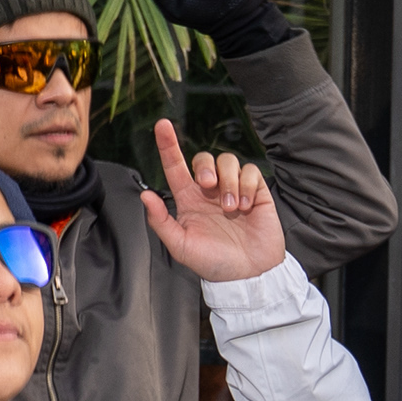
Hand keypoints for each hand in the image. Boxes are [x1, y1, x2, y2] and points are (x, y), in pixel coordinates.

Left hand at [135, 121, 283, 281]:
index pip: (175, 167)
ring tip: (232, 208)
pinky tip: (247, 207)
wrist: (249, 275)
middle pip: (204, 158)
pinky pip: (251, 171)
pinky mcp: (256, 192)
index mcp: (188, 201)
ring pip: (228, 161)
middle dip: (205, 166)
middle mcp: (209, 192)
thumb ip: (161, 221)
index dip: (168, 145)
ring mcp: (233, 190)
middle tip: (208, 186)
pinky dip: (248, 186)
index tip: (162, 125)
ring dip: (228, 181)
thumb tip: (145, 196)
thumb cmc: (214, 263)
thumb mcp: (181, 246)